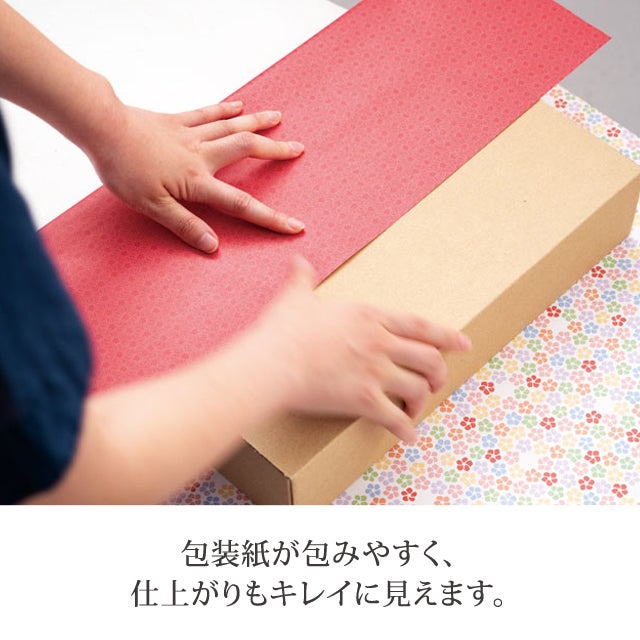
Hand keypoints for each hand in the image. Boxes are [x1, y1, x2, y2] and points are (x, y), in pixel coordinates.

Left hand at [88, 101, 305, 252]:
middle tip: (299, 149)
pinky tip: (239, 104)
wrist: (101, 128)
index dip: (271, 218)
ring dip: (258, 122)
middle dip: (275, 151)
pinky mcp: (176, 120)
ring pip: (232, 126)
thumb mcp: (151, 208)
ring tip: (279, 119)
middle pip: (246, 150)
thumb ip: (185, 225)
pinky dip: (225, 109)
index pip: (241, 204)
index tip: (295, 226)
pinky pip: (207, 113)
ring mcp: (190, 134)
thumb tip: (213, 246)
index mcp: (197, 181)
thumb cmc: (123, 169)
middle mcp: (201, 155)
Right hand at [251, 257, 471, 443]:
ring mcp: (375, 372)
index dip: (446, 336)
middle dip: (438, 374)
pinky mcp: (364, 400)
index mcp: (370, 316)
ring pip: (418, 389)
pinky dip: (406, 430)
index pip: (420, 326)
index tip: (463, 343)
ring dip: (421, 402)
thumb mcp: (296, 296)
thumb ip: (303, 278)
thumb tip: (298, 261)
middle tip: (435, 382)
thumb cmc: (284, 329)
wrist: (272, 361)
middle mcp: (381, 342)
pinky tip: (408, 437)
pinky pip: (396, 419)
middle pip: (429, 359)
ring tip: (416, 410)